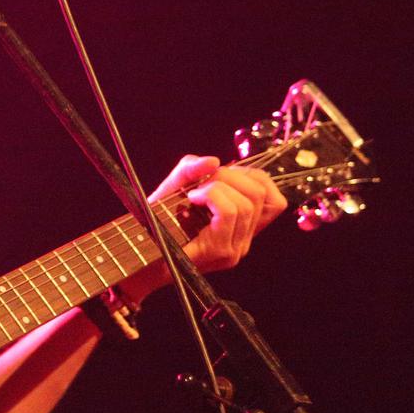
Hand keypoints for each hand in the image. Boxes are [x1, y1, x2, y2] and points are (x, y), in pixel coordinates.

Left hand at [148, 154, 288, 274]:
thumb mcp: (177, 184)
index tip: (221, 175)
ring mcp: (235, 248)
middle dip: (230, 176)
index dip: (250, 176)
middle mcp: (245, 239)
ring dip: (217, 186)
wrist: (140, 250)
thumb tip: (214, 161)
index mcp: (243, 226)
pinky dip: (211, 195)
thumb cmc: (159, 219)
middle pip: (260, 194)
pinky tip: (193, 199)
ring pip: (246, 203)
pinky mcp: (220, 251)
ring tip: (194, 193)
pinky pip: (229, 212)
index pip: (274, 198)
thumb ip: (193, 167)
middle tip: (202, 181)